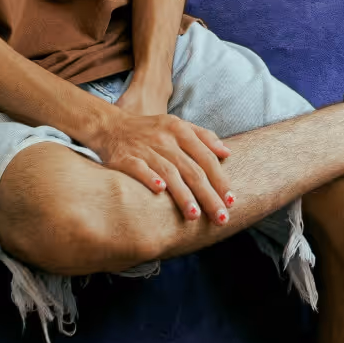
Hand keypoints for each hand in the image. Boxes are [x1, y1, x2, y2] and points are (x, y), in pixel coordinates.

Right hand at [88, 79, 234, 226]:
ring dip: (183, 194)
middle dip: (208, 195)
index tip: (232, 200)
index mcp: (179, 130)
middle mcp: (164, 138)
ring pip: (168, 172)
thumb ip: (203, 136)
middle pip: (191, 169)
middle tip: (220, 217)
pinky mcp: (125, 157)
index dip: (220, 179)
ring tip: (194, 215)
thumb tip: (227, 152)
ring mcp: (144, 148)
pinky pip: (139, 168)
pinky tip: (160, 191)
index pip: (206, 157)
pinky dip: (149, 178)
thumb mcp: (177, 125)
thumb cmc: (150, 131)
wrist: (111, 126)